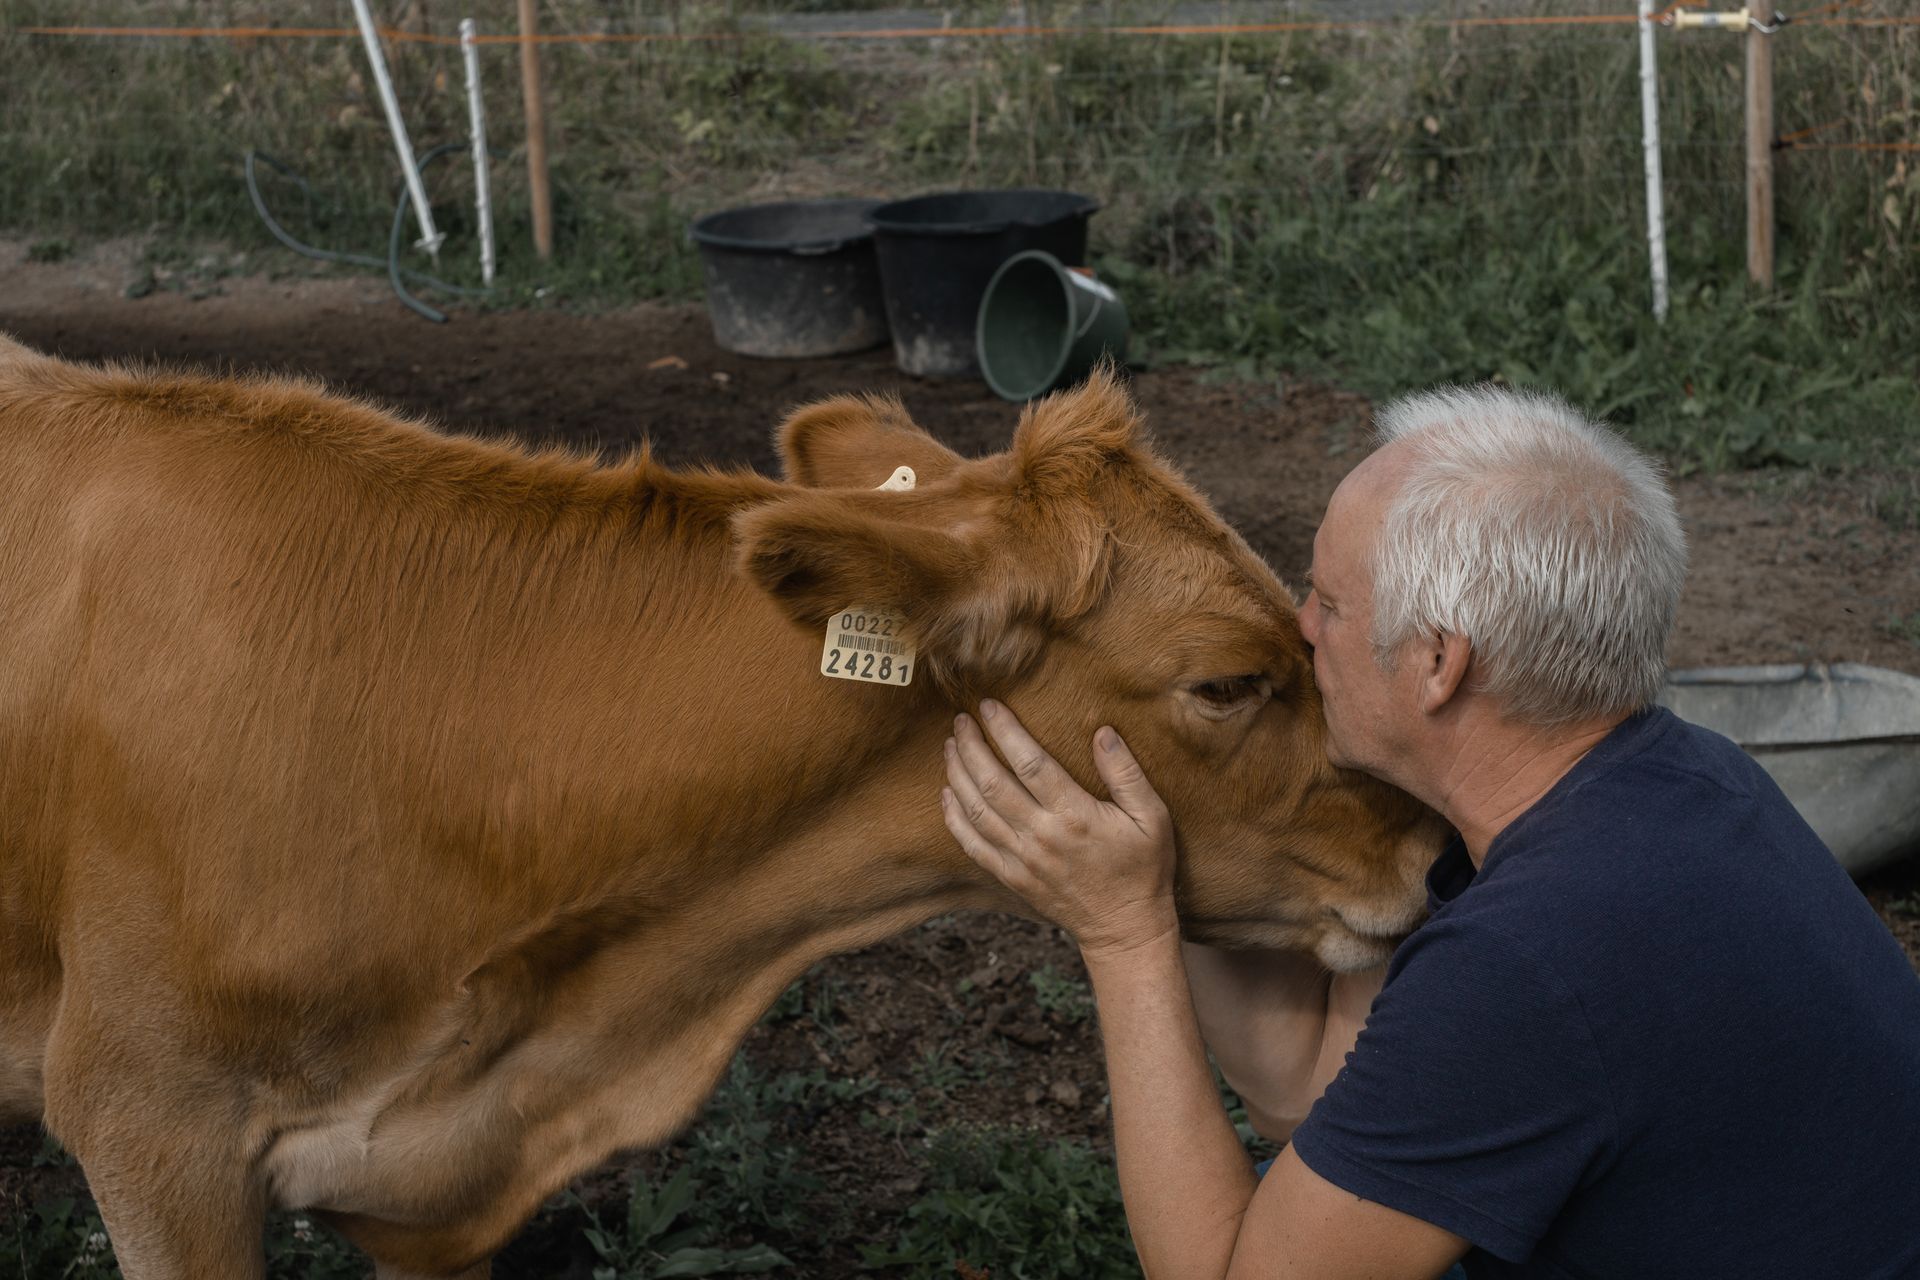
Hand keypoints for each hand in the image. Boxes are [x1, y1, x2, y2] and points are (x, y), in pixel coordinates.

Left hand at [941, 700, 1177, 960]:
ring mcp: (1022, 860)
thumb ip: (1126, 773)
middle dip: (972, 746)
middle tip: (961, 720)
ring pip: (976, 811)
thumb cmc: (1142, 868)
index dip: (1005, 731)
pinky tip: (947, 794)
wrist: (1125, 927)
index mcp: (1074, 815)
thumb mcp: (1152, 818)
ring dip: (958, 774)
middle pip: (992, 783)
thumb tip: (1103, 732)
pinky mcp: (1012, 878)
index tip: (989, 706)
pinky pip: (972, 845)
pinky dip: (954, 818)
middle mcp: (1041, 836)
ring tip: (951, 746)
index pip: (1029, 762)